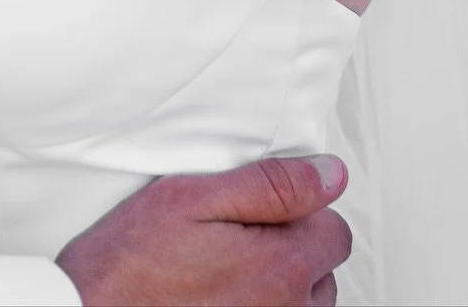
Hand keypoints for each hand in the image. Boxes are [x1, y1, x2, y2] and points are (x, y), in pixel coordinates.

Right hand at [57, 156, 351, 306]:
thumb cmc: (131, 265)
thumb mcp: (193, 197)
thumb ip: (271, 184)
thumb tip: (329, 174)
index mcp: (282, 268)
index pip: (335, 231)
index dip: (299, 210)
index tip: (260, 209)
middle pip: (323, 274)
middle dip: (291, 250)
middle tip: (232, 239)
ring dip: (279, 288)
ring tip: (223, 272)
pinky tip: (221, 298)